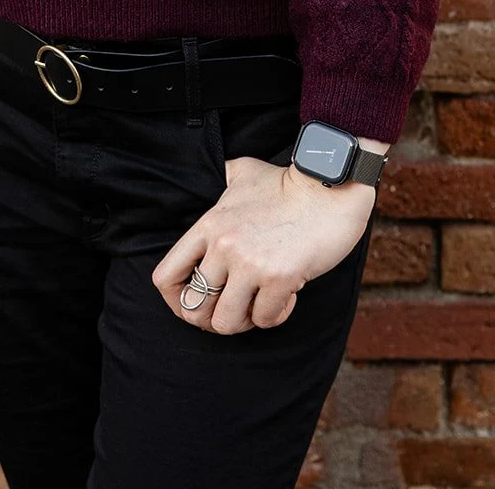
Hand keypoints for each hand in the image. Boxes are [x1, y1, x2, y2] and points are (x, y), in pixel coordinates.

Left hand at [151, 156, 374, 335]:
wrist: (328, 184)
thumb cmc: (288, 182)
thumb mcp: (243, 172)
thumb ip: (222, 181)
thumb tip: (216, 179)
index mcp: (209, 225)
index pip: (166, 277)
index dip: (176, 300)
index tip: (198, 301)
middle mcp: (224, 246)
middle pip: (194, 309)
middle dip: (212, 317)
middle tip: (235, 308)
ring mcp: (251, 263)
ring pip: (226, 322)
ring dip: (245, 320)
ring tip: (260, 302)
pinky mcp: (280, 277)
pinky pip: (265, 320)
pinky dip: (276, 314)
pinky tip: (288, 294)